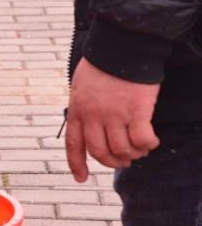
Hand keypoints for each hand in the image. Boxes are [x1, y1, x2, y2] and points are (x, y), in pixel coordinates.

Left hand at [65, 58, 160, 181]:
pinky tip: (152, 141)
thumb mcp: (81, 87)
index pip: (73, 144)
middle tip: (124, 161)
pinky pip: (142, 139)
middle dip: (112, 161)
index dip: (77, 164)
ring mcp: (114, 115)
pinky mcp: (136, 111)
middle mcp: (93, 116)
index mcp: (77, 110)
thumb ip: (84, 107)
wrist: (120, 47)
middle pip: (99, 152)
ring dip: (132, 154)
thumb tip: (90, 125)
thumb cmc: (102, 64)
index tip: (81, 178)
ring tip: (140, 150)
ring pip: (122, 149)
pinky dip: (148, 145)